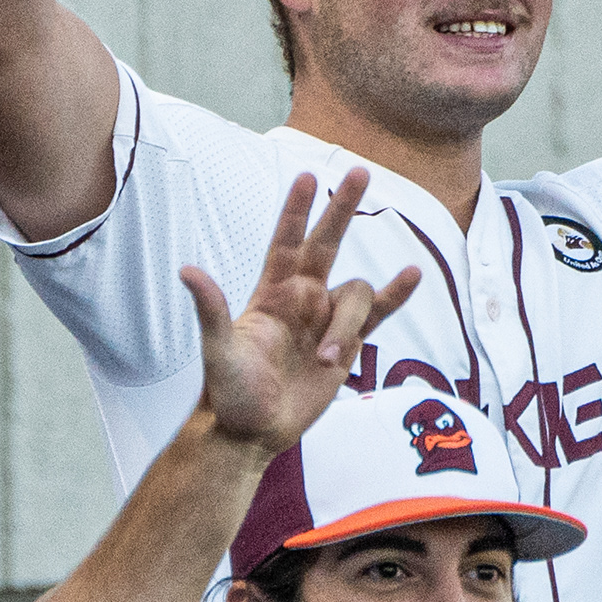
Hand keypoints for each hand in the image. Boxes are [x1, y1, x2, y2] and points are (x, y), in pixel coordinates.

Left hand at [183, 169, 423, 458]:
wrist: (252, 430)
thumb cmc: (228, 390)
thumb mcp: (218, 350)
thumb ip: (211, 310)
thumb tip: (188, 271)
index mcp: (271, 292)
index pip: (286, 240)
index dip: (296, 209)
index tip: (308, 175)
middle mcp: (302, 297)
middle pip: (327, 241)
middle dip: (342, 207)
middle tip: (360, 171)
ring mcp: (326, 318)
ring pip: (355, 294)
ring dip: (345, 326)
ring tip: (326, 362)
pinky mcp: (348, 344)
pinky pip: (378, 313)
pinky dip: (396, 295)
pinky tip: (412, 274)